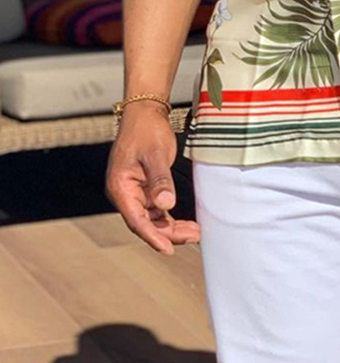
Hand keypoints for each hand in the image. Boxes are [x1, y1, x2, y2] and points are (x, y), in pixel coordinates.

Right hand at [105, 102, 200, 253]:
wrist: (144, 113)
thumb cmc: (146, 130)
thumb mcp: (155, 154)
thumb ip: (160, 180)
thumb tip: (166, 205)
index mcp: (120, 187)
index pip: (136, 219)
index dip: (152, 236)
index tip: (168, 249)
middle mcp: (124, 193)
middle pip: (145, 223)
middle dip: (168, 233)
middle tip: (193, 237)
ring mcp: (134, 192)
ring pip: (152, 219)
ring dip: (171, 227)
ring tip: (195, 232)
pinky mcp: (144, 189)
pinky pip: (156, 210)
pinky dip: (170, 217)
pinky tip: (186, 223)